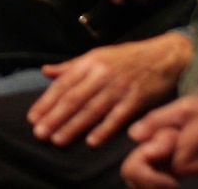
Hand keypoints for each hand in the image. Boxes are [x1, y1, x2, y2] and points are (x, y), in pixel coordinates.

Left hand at [30, 32, 191, 146]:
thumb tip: (46, 71)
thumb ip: (71, 66)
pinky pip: (118, 117)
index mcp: (89, 63)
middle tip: (39, 133)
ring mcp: (119, 87)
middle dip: (55, 117)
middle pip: (74, 99)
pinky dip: (105, 130)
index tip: (33, 117)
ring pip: (92, 109)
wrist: (164, 56)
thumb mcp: (97, 56)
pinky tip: (92, 142)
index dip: (46, 102)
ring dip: (74, 126)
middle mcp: (101, 75)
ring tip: (58, 140)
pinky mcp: (138, 99)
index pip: (62, 85)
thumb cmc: (127, 58)